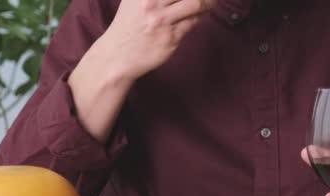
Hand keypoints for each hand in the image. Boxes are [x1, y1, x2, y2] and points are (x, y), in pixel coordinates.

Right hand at [95, 0, 213, 81]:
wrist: (118, 55)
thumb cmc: (128, 25)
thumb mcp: (134, 0)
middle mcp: (151, 3)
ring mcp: (161, 21)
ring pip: (195, 4)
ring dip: (208, 2)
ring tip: (211, 1)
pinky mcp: (170, 38)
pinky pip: (192, 22)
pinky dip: (200, 16)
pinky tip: (201, 14)